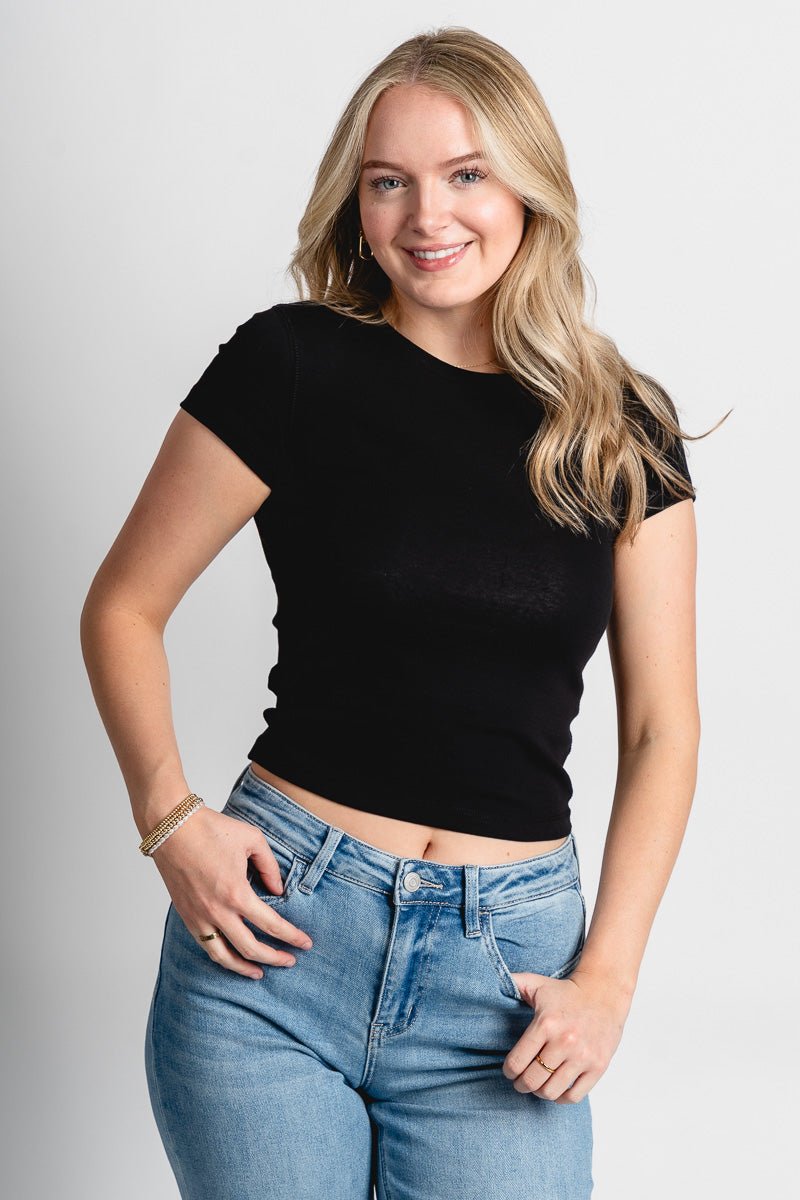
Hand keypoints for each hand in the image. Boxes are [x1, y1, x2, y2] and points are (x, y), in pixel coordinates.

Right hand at [150, 805, 312, 978]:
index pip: (271, 925)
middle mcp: (217, 911)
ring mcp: (199, 916)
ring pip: (224, 956)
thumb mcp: (252, 840)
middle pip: (251, 948)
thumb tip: (278, 891)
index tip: (305, 943)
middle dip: (275, 958)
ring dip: (244, 968)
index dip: (292, 937)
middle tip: (290, 961)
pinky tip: (231, 957)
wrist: (171, 827)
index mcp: (237, 893)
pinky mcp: (186, 915)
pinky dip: (221, 957)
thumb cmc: (211, 829)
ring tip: (259, 972)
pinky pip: (205, 946)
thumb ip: (270, 867)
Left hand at [502, 967, 632, 1102]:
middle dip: (521, 1085)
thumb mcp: (536, 983)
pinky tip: (556, 1088)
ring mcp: (583, 1056)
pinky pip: (574, 1096)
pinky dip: (561, 1098)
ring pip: (551, 1091)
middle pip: (532, 1080)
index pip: (517, 1061)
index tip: (509, 1070)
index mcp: (546, 1024)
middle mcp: (565, 1042)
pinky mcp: (598, 1066)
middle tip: (520, 1082)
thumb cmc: (565, 991)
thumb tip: (484, 985)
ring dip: (539, 1092)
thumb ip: (512, 984)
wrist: (603, 992)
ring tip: (537, 1085)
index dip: (509, 1071)